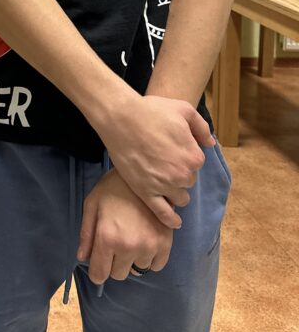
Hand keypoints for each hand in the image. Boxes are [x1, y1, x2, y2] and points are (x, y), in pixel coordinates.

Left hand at [77, 168, 173, 284]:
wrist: (144, 174)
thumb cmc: (113, 187)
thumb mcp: (92, 205)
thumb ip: (86, 234)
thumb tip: (82, 258)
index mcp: (107, 238)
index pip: (99, 274)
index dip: (97, 271)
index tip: (98, 264)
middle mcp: (129, 247)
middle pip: (119, 274)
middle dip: (114, 263)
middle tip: (116, 243)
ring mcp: (149, 246)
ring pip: (138, 270)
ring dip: (133, 259)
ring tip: (132, 237)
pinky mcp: (166, 243)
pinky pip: (156, 266)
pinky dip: (150, 258)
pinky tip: (145, 241)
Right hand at [95, 95, 214, 228]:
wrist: (121, 118)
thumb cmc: (151, 111)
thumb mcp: (183, 109)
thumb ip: (201, 127)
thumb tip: (210, 143)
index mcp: (193, 156)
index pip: (197, 163)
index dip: (185, 154)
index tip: (172, 146)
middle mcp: (181, 175)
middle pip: (188, 180)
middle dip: (180, 172)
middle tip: (163, 159)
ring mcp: (163, 185)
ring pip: (180, 197)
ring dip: (175, 190)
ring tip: (162, 179)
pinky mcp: (145, 191)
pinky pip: (162, 212)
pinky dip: (170, 219)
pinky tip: (175, 222)